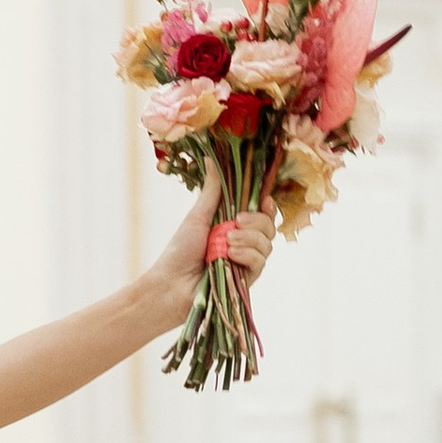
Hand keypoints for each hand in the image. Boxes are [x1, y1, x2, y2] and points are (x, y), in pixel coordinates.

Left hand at [147, 169, 271, 323]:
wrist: (171, 283)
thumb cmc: (180, 250)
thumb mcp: (197, 216)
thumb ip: (212, 191)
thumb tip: (211, 159)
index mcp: (233, 225)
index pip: (261, 212)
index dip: (266, 205)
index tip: (263, 199)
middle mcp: (243, 242)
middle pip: (269, 226)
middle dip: (256, 221)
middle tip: (236, 220)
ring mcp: (246, 261)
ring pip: (267, 244)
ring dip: (248, 239)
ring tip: (226, 242)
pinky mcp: (247, 279)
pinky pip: (260, 262)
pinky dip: (246, 255)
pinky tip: (229, 255)